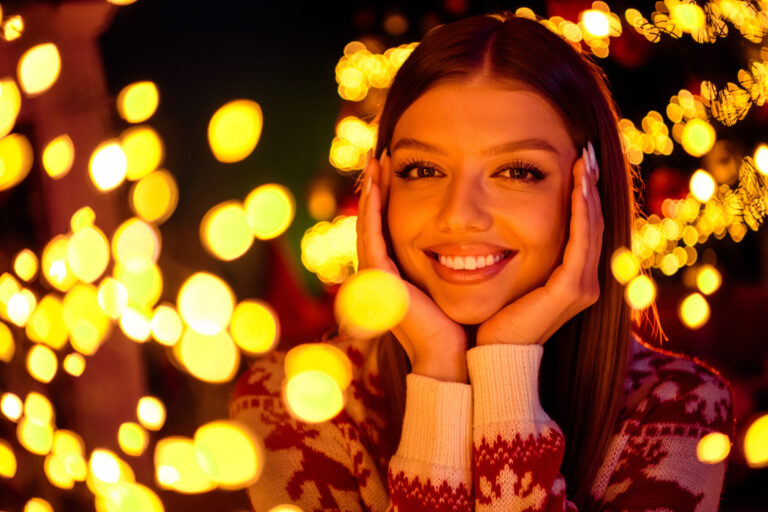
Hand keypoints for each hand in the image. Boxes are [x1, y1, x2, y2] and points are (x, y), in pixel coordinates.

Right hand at [356, 149, 467, 381]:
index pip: (388, 225)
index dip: (389, 196)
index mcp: (398, 273)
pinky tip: (377, 185)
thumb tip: (480, 239)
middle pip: (373, 220)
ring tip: (376, 160)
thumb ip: (458, 260)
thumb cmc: (460, 325)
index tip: (399, 167)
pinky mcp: (380, 280)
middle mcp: (383, 273)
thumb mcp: (459, 283)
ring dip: (371, 190)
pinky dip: (372, 209)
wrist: (451, 357)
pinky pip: (371, 236)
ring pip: (368, 223)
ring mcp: (377, 277)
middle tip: (380, 155)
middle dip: (376, 186)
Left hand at [476, 144, 603, 345]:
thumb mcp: (504, 275)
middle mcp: (584, 281)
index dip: (581, 193)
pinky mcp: (571, 291)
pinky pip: (580, 243)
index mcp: (570, 277)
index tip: (575, 160)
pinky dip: (580, 212)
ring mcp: (581, 287)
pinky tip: (577, 186)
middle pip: (592, 222)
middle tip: (585, 150)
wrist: (487, 356)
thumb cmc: (490, 317)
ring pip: (591, 227)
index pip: (582, 226)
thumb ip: (512, 251)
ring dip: (588, 191)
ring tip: (584, 159)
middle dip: (589, 185)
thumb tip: (498, 225)